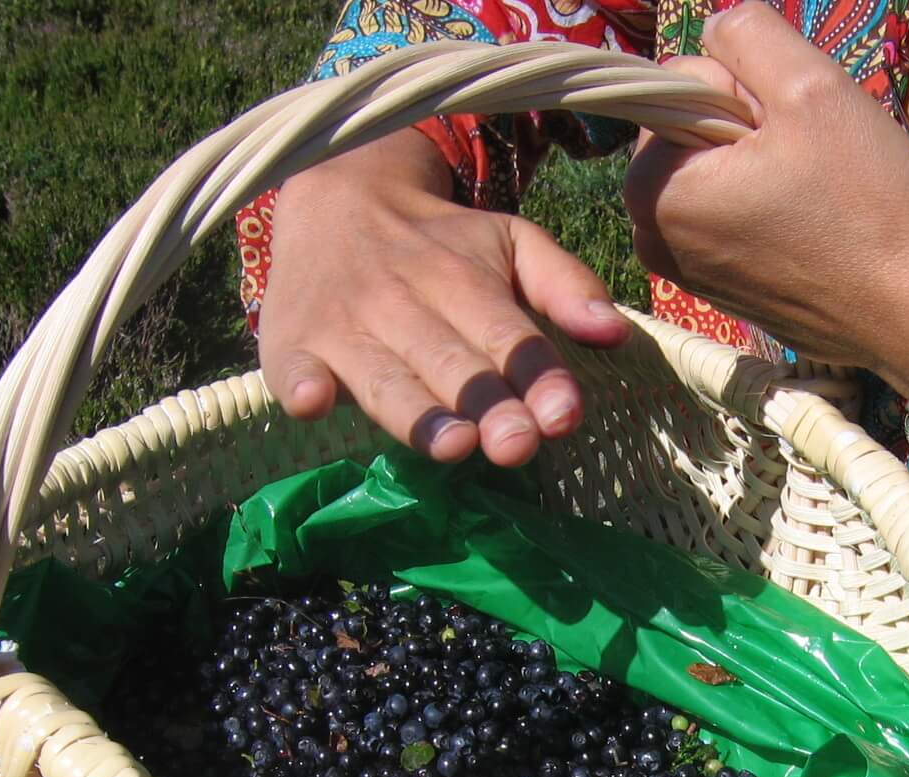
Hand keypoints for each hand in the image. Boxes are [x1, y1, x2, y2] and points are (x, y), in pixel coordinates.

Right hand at [258, 127, 632, 466]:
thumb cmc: (437, 244)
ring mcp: (343, 326)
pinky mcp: (290, 344)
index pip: (505, 332)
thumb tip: (617, 332)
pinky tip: (314, 402)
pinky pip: (293, 368)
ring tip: (453, 446)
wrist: (330, 197)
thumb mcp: (506, 243)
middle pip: (450, 362)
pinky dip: (301, 384)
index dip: (535, 373)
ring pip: (384, 376)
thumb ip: (563, 285)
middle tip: (516, 446)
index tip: (562, 415)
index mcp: (461, 279)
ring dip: (416, 412)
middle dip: (485, 403)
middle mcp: (403, 302)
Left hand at [623, 2, 908, 396]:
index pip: (684, 82)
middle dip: (748, 127)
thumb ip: (750, 34)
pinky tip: (813, 226)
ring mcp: (684, 270)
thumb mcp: (811, 87)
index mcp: (652, 185)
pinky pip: (733, 218)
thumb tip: (717, 29)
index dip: (748, 88)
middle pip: (695, 129)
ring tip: (815, 194)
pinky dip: (768, 207)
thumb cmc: (863, 203)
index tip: (794, 130)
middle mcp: (649, 234)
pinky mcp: (719, 292)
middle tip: (810, 161)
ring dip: (763, 164)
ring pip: (718, 171)